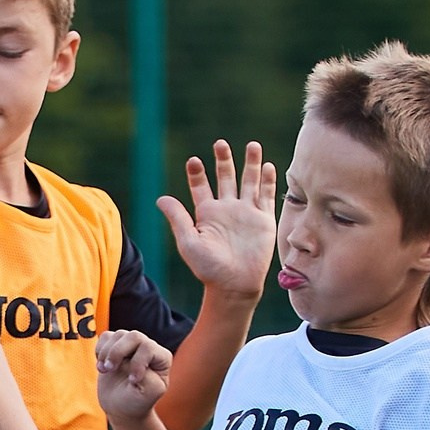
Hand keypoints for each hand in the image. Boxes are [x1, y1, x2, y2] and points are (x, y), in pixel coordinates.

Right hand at [95, 329, 172, 422]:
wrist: (122, 408)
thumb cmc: (138, 401)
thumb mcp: (149, 394)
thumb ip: (147, 376)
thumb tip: (130, 362)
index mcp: (162, 358)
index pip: (149, 348)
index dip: (137, 363)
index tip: (132, 380)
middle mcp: (148, 348)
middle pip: (133, 336)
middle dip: (118, 352)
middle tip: (110, 369)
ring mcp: (131, 346)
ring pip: (119, 335)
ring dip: (107, 352)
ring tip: (105, 370)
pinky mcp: (115, 346)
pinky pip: (106, 337)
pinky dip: (100, 349)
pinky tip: (102, 365)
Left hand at [156, 140, 275, 300]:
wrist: (235, 286)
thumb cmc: (209, 269)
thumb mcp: (189, 242)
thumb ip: (178, 218)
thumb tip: (160, 199)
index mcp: (207, 213)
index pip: (200, 187)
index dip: (197, 174)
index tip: (193, 161)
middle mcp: (227, 209)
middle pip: (225, 178)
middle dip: (223, 161)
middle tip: (219, 144)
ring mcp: (246, 213)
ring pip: (249, 181)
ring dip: (251, 164)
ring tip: (252, 145)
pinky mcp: (263, 220)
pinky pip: (267, 196)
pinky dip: (268, 181)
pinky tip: (268, 166)